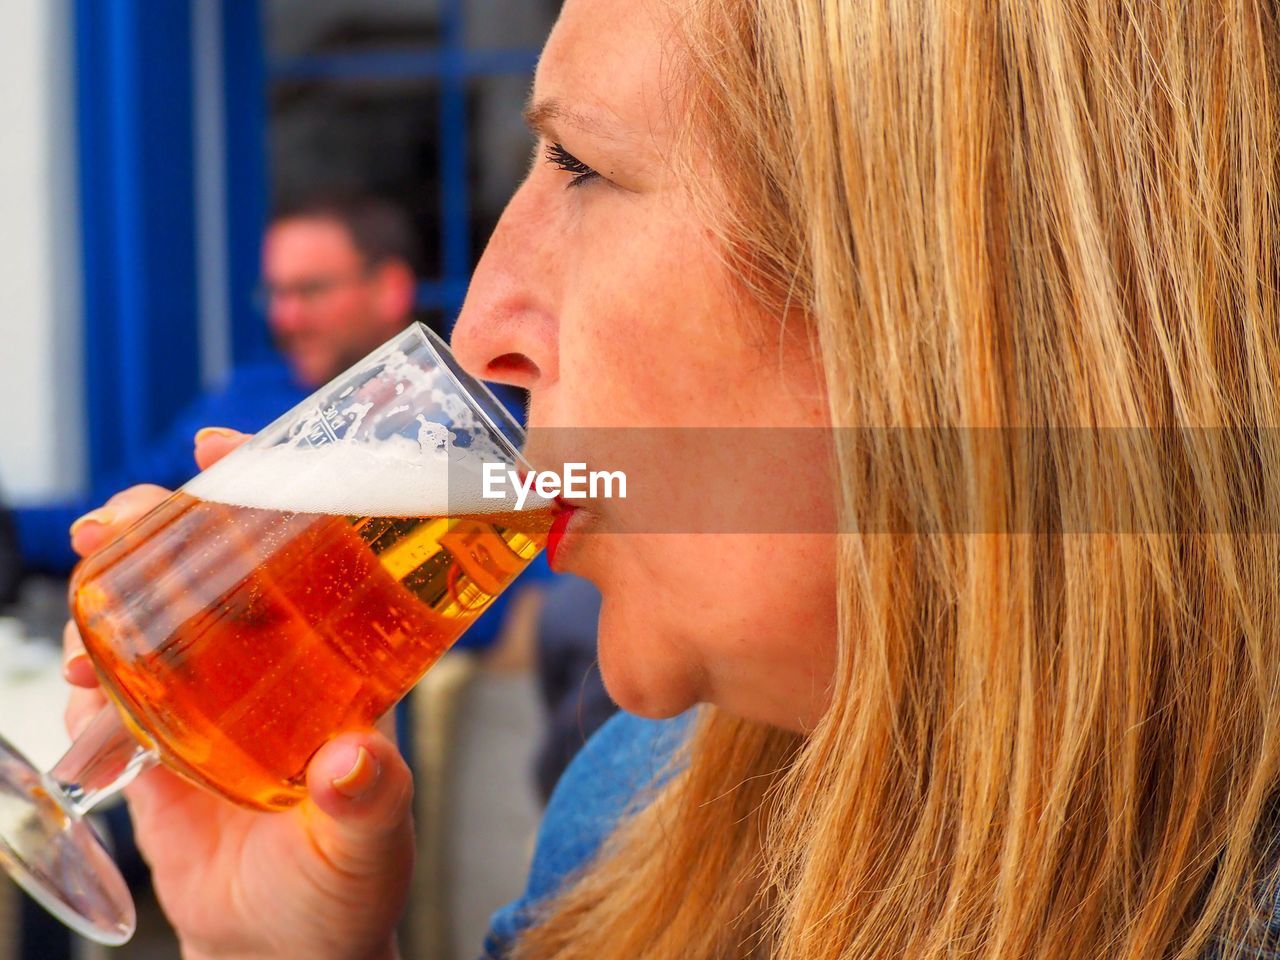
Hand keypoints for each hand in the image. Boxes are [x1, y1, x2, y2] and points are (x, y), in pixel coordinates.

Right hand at [62, 427, 411, 959]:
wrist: (281, 949)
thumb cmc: (344, 889)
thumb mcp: (367, 843)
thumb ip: (367, 803)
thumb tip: (351, 760)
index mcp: (337, 663)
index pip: (308, 553)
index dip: (268, 490)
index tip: (221, 448)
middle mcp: (274, 665)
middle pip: (213, 566)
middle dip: (159, 526)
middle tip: (117, 520)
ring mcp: (212, 697)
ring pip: (152, 615)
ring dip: (109, 598)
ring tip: (85, 618)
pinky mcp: (162, 739)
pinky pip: (112, 690)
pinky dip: (88, 681)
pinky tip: (84, 697)